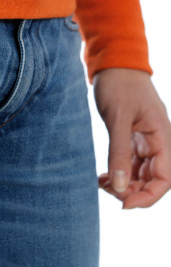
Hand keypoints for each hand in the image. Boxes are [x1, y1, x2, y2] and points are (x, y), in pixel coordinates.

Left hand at [93, 68, 170, 208]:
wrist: (113, 63)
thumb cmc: (118, 85)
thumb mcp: (117, 118)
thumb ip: (119, 152)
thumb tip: (120, 187)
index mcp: (163, 138)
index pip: (165, 179)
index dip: (148, 196)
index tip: (124, 203)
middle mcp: (159, 142)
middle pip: (153, 179)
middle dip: (133, 190)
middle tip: (107, 190)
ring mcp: (146, 140)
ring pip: (141, 173)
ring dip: (125, 183)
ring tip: (102, 184)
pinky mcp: (133, 137)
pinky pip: (131, 162)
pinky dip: (119, 172)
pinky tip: (103, 177)